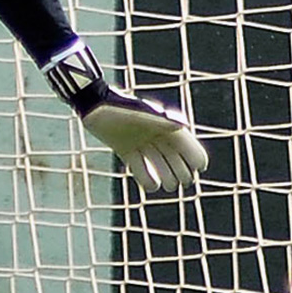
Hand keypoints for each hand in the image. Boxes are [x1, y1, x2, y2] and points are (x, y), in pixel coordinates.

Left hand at [41, 39, 204, 192]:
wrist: (92, 106)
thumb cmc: (119, 107)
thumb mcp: (140, 113)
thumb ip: (161, 119)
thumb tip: (183, 124)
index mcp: (163, 125)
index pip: (186, 143)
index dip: (195, 155)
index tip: (199, 168)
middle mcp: (154, 135)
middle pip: (175, 157)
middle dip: (183, 171)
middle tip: (184, 182)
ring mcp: (140, 144)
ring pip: (159, 164)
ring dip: (168, 176)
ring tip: (169, 186)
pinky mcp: (126, 150)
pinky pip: (140, 168)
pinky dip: (147, 178)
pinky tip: (152, 185)